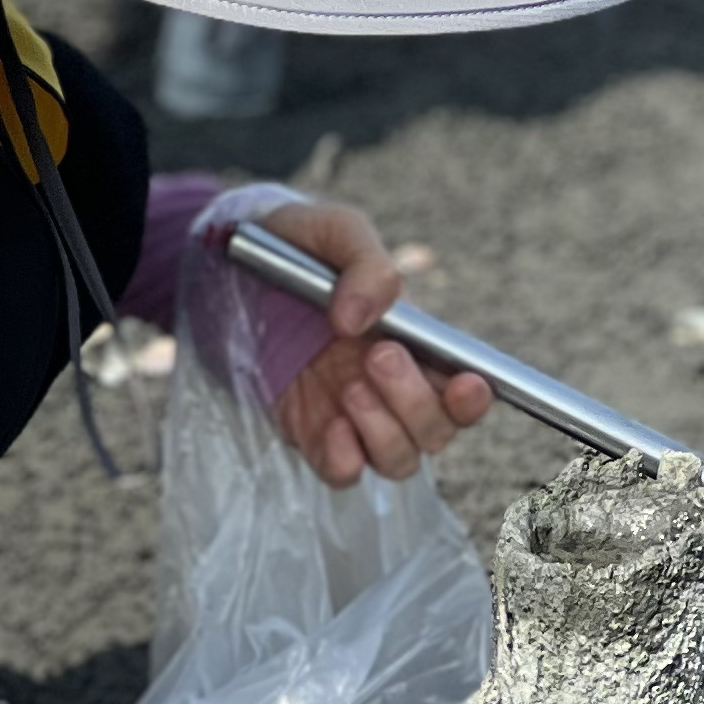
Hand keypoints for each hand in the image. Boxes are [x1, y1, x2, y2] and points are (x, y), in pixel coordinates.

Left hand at [257, 199, 494, 487]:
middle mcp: (393, 387)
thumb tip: (359, 321)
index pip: (463, 388)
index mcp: (416, 342)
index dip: (473, 399)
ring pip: (399, 459)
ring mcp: (354, 416)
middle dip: (415, 402)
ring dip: (383, 431)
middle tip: (377, 356)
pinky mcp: (311, 433)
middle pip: (435, 431)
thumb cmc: (300, 243)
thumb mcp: (336, 232)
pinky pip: (343, 471)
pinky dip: (346, 460)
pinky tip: (332, 428)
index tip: (468, 384)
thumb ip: (366, 266)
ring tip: (348, 387)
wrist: (230, 263)